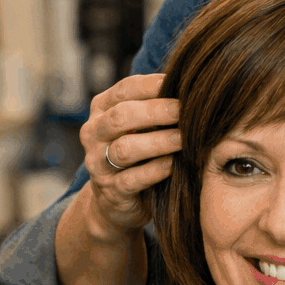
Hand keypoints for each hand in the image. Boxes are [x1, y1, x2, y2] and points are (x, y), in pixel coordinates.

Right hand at [79, 72, 180, 238]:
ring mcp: (98, 164)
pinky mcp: (110, 191)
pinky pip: (132, 179)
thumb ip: (154, 106)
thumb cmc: (137, 152)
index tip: (181, 84)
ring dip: (159, 142)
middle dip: (157, 111)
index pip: (124, 89)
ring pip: (125, 149)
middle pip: (121, 117)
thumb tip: (191, 85)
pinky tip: (173, 164)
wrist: (114, 200)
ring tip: (185, 139)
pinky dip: (155, 170)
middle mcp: (94, 134)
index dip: (153, 86)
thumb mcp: (138, 125)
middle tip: (185, 111)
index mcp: (101, 109)